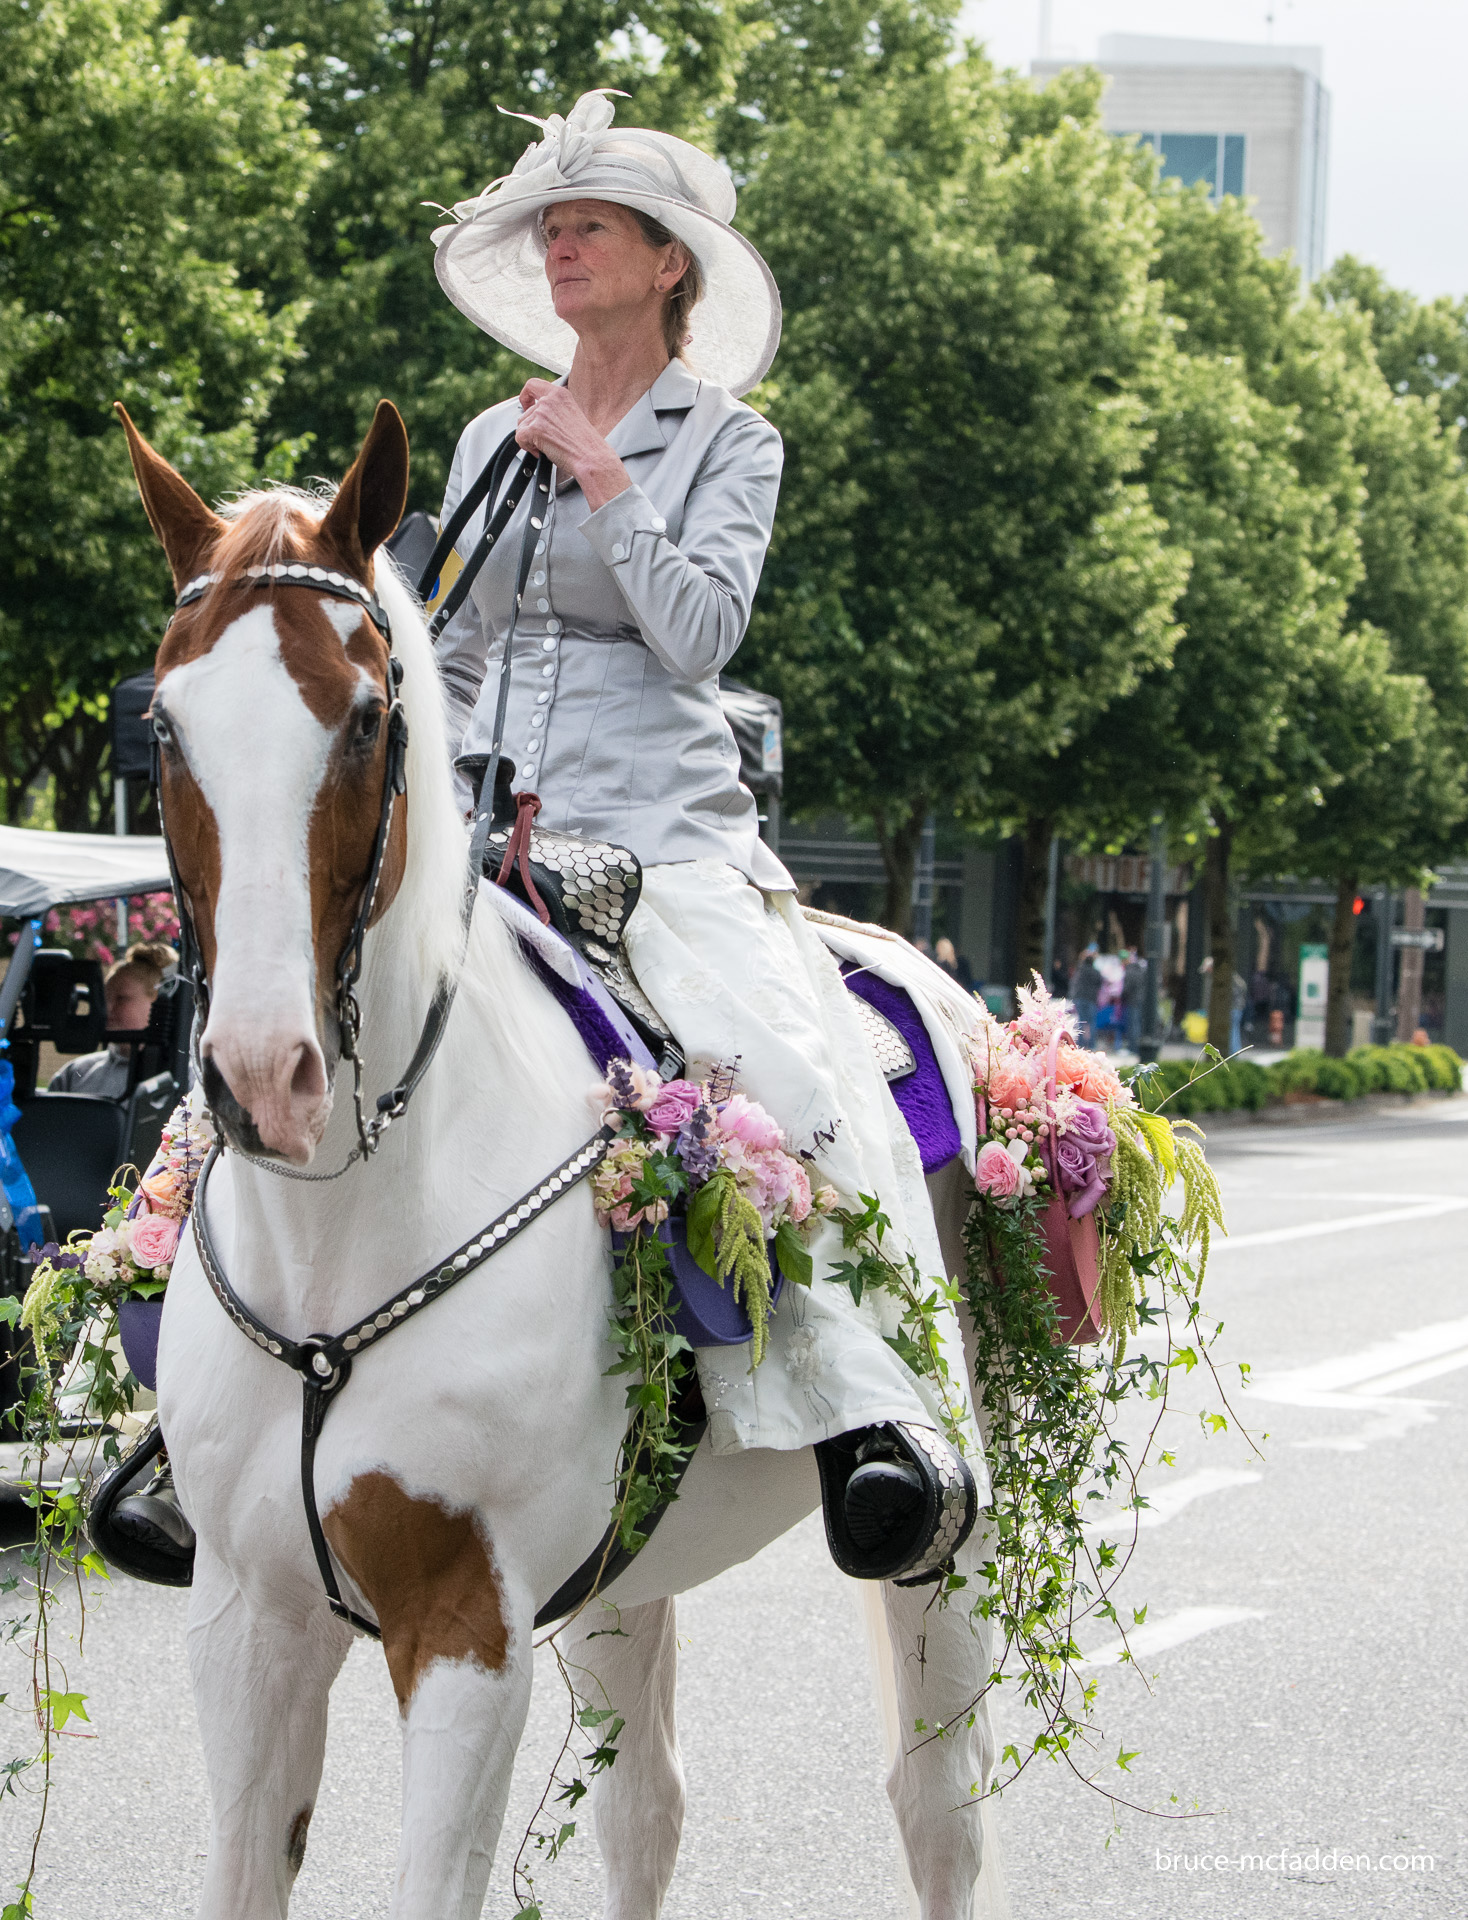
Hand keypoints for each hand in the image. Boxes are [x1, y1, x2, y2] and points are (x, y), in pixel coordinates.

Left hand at [515, 379, 629, 510]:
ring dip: (530, 439)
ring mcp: (541, 414)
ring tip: (546, 446)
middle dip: (530, 428)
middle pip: (525, 413)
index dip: (525, 395)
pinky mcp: (535, 429)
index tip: (526, 405)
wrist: (590, 457)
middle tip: (544, 440)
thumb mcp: (571, 415)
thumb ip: (554, 410)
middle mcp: (549, 400)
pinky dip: (527, 447)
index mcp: (560, 394)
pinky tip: (542, 451)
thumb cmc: (585, 443)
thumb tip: (539, 416)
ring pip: (521, 426)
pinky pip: (520, 437)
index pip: (533, 385)